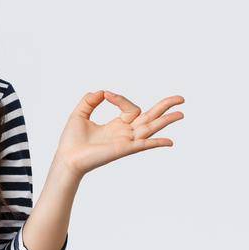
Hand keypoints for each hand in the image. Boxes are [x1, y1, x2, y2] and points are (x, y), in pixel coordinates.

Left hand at [53, 89, 184, 175]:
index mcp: (117, 125)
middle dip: (165, 107)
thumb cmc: (72, 141)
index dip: (120, 98)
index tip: (105, 95)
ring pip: (151, 127)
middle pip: (150, 117)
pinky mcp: (124, 149)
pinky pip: (143, 145)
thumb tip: (101, 91)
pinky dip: (156, 143)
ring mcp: (126, 141)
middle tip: (181, 98)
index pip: (130, 108)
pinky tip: (170, 142)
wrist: (67, 158)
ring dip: (166, 120)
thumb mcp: (79, 114)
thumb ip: (90, 101)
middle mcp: (126, 133)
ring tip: (181, 113)